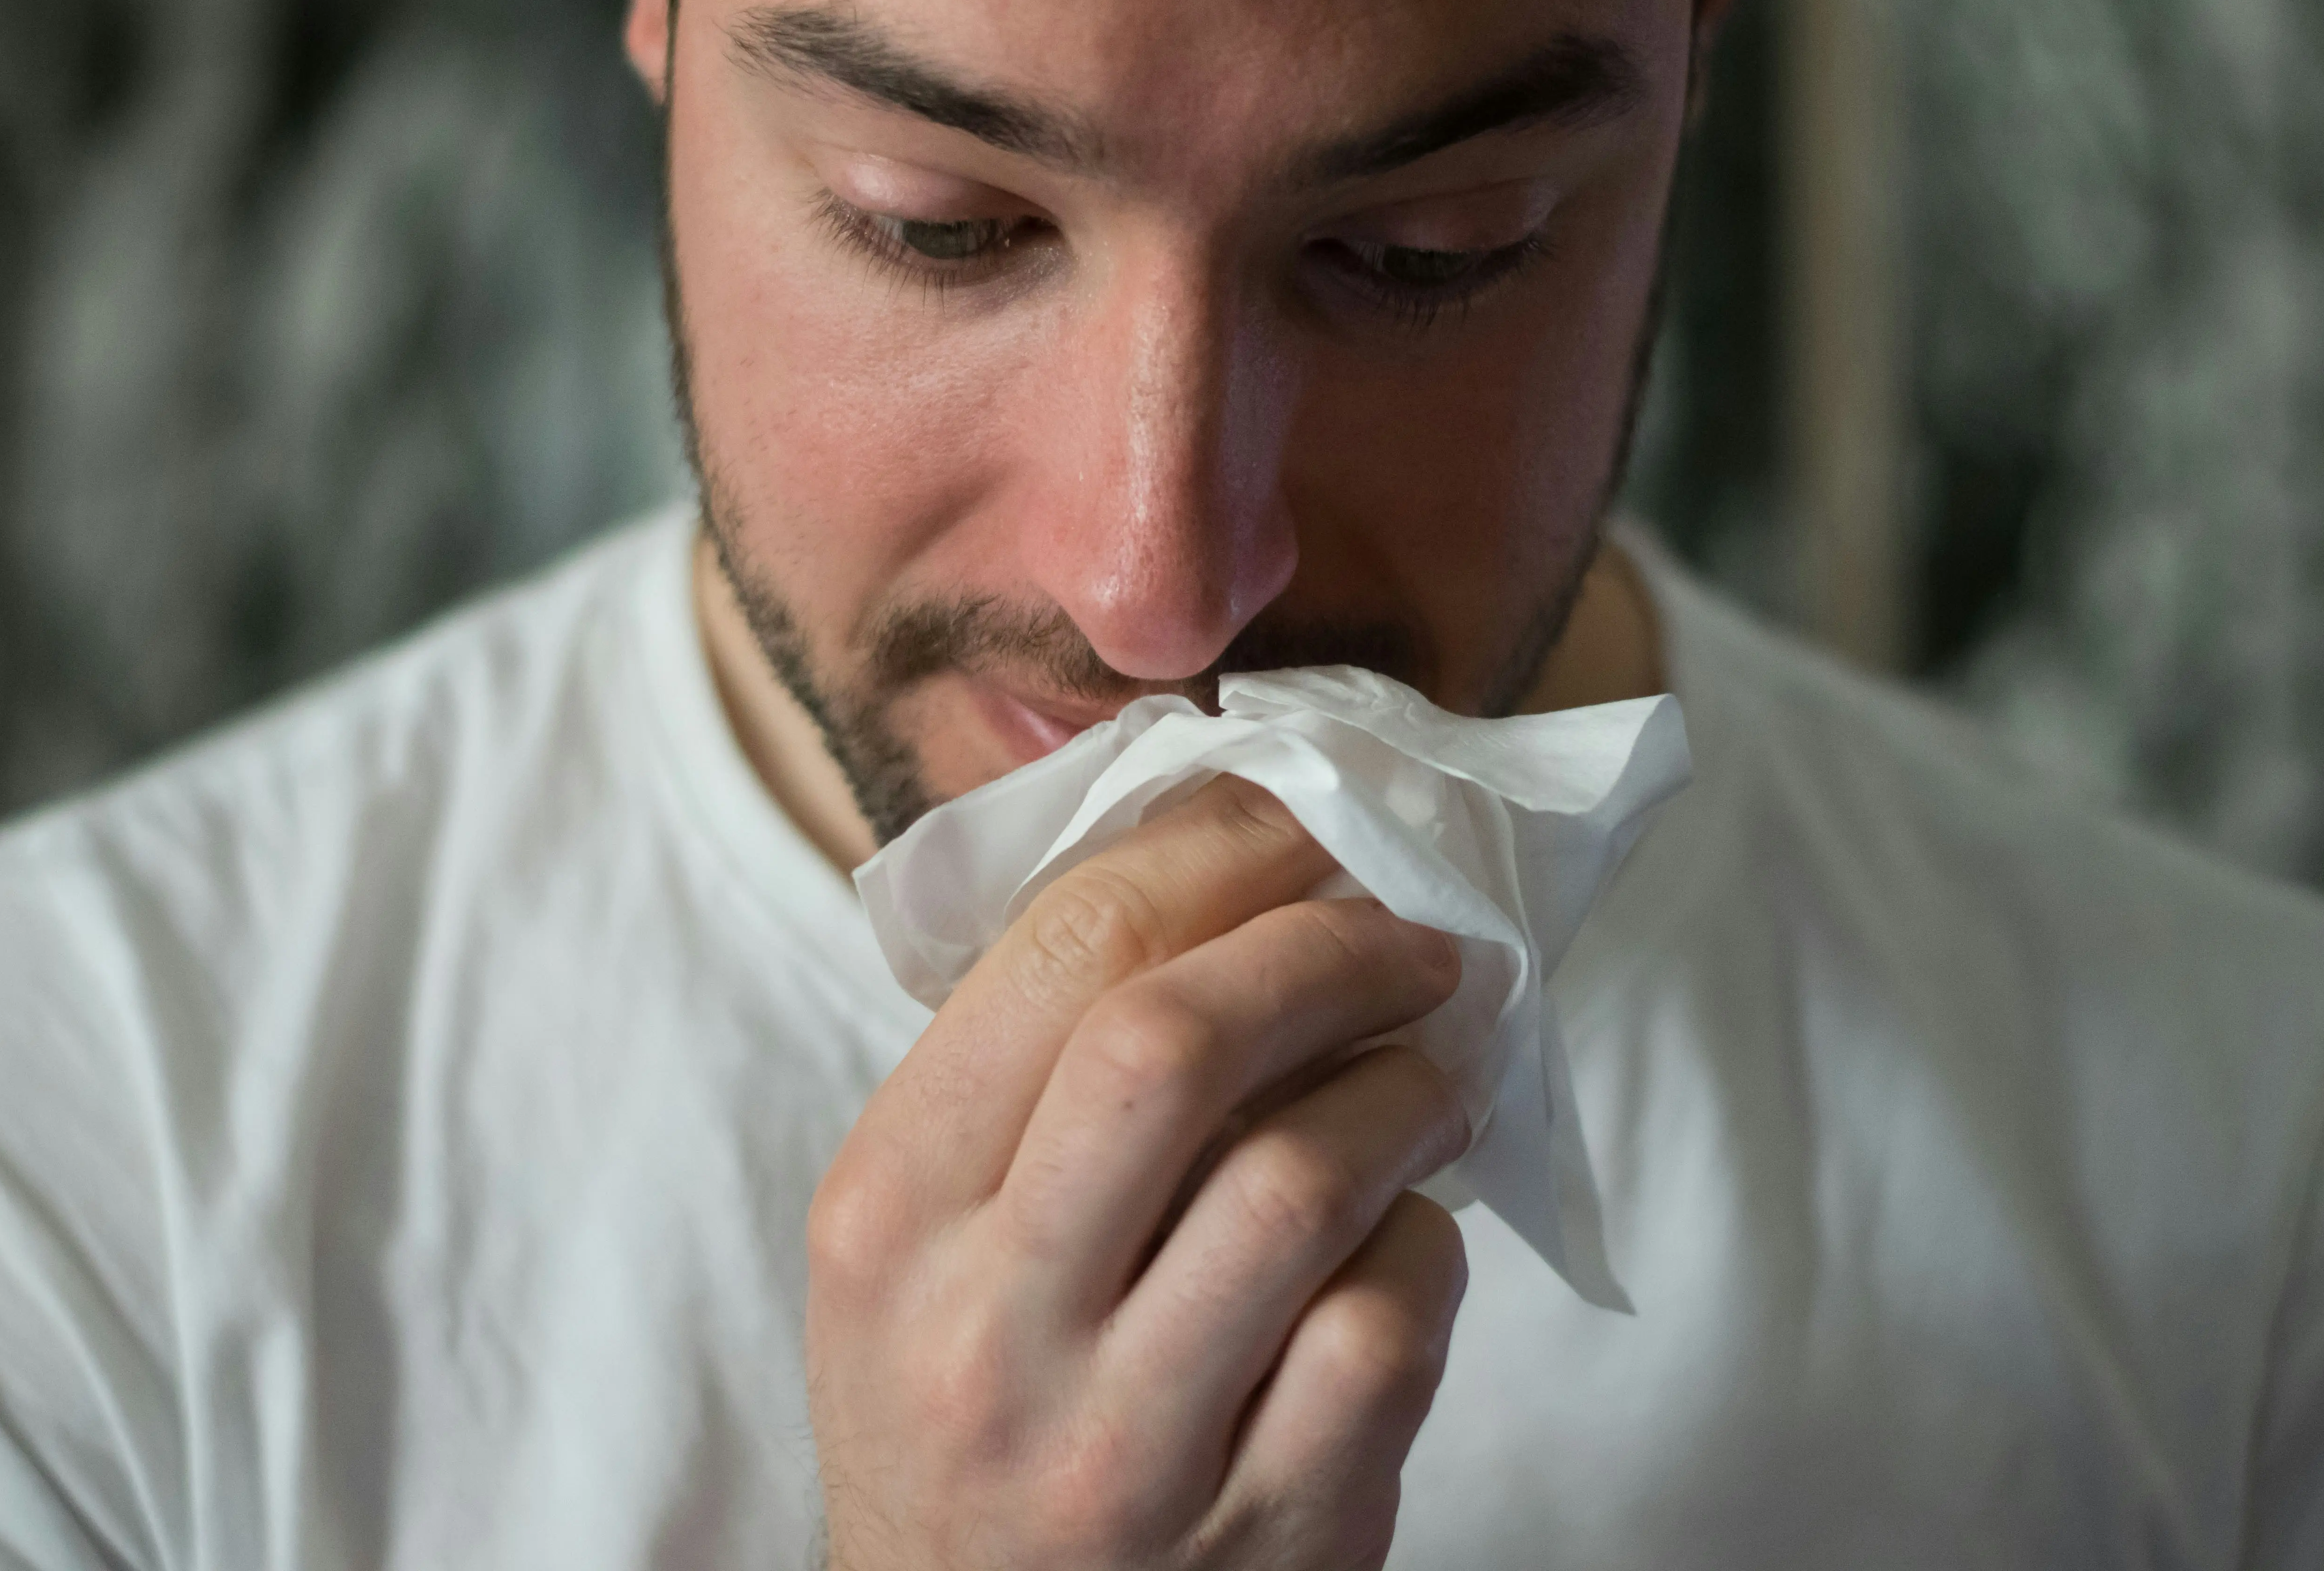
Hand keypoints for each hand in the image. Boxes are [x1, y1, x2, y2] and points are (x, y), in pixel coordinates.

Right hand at [808, 776, 1472, 1570]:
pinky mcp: (1264, 1532)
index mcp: (888, 1213)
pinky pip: (1389, 1328)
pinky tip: (1406, 1233)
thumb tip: (1233, 862)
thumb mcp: (924, 1240)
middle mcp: (986, 1327)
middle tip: (1410, 935)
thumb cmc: (970, 1404)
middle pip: (1176, 1044)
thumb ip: (1032, 1070)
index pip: (1062, 951)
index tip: (1306, 823)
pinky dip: (1425, 1248)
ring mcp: (1124, 1444)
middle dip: (1325, 949)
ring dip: (1405, 1089)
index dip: (1217, 850)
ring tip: (1435, 1067)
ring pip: (1305, 1181)